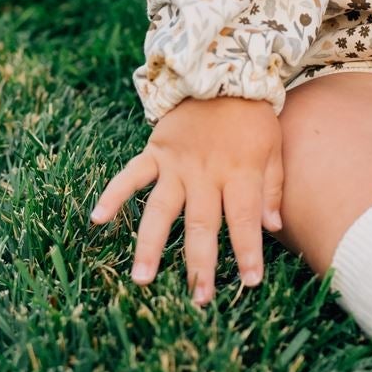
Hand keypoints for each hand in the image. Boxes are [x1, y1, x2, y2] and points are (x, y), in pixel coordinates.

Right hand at [88, 97, 284, 305]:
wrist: (223, 72)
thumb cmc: (253, 116)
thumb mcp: (274, 147)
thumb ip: (273, 187)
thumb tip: (273, 228)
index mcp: (239, 171)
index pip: (244, 220)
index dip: (247, 252)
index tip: (250, 282)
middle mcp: (205, 172)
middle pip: (202, 224)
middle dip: (200, 264)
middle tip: (198, 298)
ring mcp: (176, 163)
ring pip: (161, 209)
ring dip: (151, 244)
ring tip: (142, 278)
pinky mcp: (155, 151)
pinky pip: (130, 175)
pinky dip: (113, 195)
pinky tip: (97, 219)